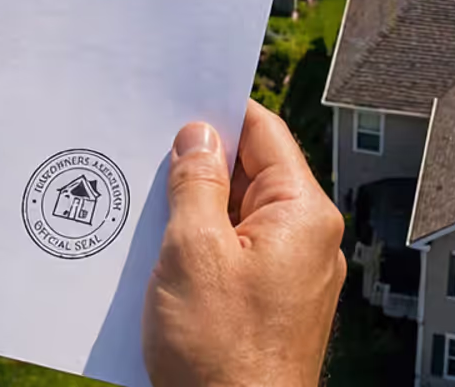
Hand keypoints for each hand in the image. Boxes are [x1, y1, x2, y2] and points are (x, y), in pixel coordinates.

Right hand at [143, 99, 345, 386]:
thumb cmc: (219, 354)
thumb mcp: (192, 253)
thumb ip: (196, 185)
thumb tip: (200, 136)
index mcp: (303, 213)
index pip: (265, 134)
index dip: (220, 113)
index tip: (178, 100)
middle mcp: (309, 239)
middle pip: (252, 176)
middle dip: (201, 167)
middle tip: (146, 156)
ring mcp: (293, 276)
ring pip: (238, 220)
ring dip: (195, 214)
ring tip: (146, 212)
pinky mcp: (273, 307)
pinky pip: (237, 258)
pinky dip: (201, 251)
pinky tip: (161, 259)